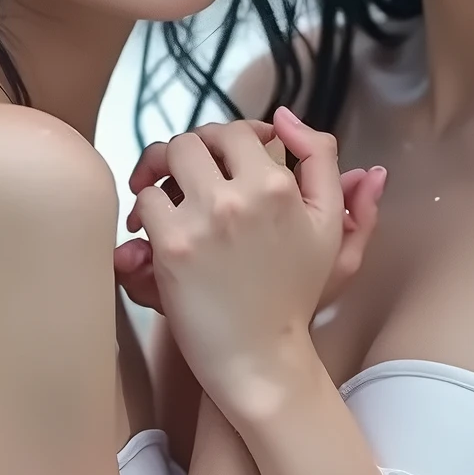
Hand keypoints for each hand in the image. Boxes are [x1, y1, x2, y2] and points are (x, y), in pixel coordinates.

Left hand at [115, 119, 383, 314]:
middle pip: (195, 139)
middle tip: (179, 176)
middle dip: (184, 153)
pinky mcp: (172, 246)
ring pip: (165, 159)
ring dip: (157, 173)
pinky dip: (143, 211)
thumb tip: (286, 118)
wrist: (262, 356)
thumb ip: (322, 163)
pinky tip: (149, 231)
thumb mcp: (329, 226)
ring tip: (160, 193)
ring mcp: (205, 219)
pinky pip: (145, 200)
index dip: (221, 141)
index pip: (236, 131)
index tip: (215, 161)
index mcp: (279, 186)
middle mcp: (243, 195)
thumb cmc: (293, 294)